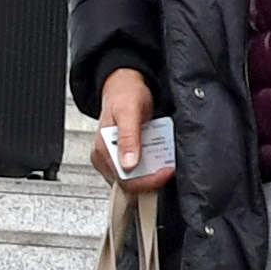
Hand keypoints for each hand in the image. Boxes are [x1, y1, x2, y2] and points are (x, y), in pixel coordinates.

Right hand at [95, 74, 165, 192]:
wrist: (125, 85)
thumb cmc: (125, 94)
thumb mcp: (128, 112)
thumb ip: (129, 137)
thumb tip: (129, 163)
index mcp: (103, 150)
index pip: (124, 181)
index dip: (147, 181)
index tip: (165, 172)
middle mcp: (105, 157)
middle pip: (130, 184)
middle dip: (151, 178)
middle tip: (167, 167)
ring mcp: (113, 158)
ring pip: (134, 179)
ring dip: (152, 173)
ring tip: (163, 162)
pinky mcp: (122, 157)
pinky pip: (137, 170)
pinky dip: (150, 167)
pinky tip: (157, 159)